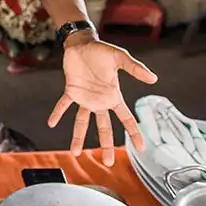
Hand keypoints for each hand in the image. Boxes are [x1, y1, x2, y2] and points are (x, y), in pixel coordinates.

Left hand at [48, 34, 157, 166]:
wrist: (82, 43)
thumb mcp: (120, 58)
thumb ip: (135, 69)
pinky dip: (57, 113)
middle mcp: (99, 101)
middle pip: (104, 127)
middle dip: (106, 145)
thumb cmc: (102, 51)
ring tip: (75, 153)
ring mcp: (84, 98)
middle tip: (107, 162)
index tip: (141, 148)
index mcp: (113, 96)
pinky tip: (51, 123)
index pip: (126, 118)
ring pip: (82, 122)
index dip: (133, 133)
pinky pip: (63, 105)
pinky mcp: (71, 91)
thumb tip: (153, 79)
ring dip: (79, 137)